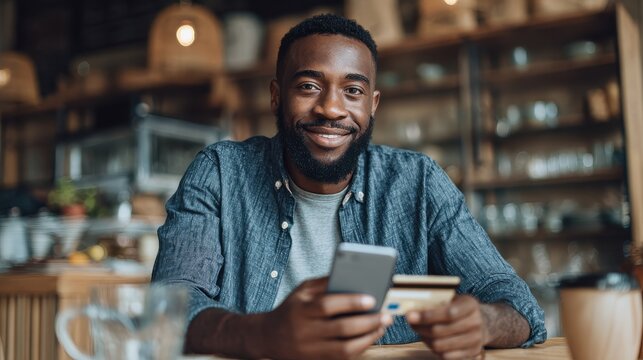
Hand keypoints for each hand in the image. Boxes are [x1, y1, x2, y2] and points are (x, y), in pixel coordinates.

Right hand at [260, 277, 392, 359]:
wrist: (268, 337)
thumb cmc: (292, 309)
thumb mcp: (302, 291)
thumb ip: (325, 283)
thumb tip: (354, 277)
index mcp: (300, 309)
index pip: (327, 305)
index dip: (350, 302)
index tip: (372, 299)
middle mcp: (304, 331)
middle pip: (341, 328)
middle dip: (367, 322)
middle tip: (386, 315)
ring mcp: (309, 350)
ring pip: (344, 348)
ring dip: (368, 338)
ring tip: (382, 326)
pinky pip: (342, 358)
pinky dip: (359, 348)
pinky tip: (370, 337)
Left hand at [407, 295, 487, 359]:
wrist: (482, 322)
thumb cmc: (460, 308)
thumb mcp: (452, 299)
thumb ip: (435, 303)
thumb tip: (412, 310)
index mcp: (471, 305)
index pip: (449, 313)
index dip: (427, 316)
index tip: (410, 315)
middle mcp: (476, 322)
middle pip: (441, 331)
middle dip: (421, 328)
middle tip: (410, 322)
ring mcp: (475, 340)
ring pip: (440, 345)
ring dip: (425, 339)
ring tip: (420, 331)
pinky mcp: (472, 353)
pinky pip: (446, 356)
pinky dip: (434, 349)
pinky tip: (430, 340)